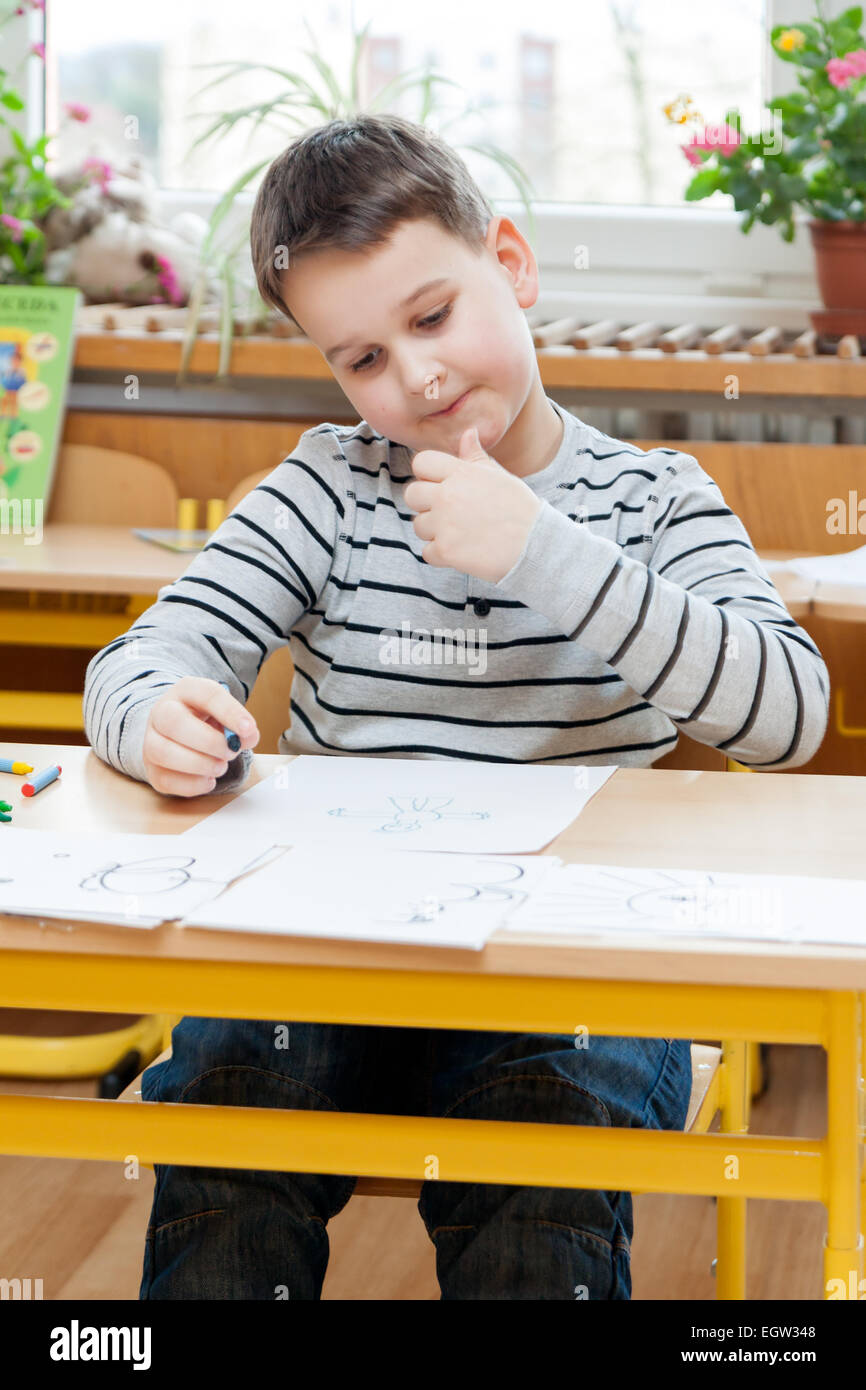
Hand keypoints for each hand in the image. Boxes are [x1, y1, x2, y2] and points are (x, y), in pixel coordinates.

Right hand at [142, 676, 259, 796]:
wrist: (180, 735)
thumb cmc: (207, 723)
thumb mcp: (226, 716)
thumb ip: (242, 726)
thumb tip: (248, 737)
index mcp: (186, 691)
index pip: (206, 694)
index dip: (229, 712)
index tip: (248, 729)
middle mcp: (161, 712)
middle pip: (174, 722)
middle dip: (209, 742)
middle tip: (231, 752)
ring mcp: (150, 741)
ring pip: (163, 753)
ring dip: (200, 764)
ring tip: (220, 766)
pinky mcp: (151, 770)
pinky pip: (166, 779)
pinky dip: (193, 784)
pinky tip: (208, 779)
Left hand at [404, 426, 542, 582]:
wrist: (536, 545)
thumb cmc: (519, 509)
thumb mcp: (499, 476)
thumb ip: (475, 457)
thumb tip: (467, 432)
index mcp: (461, 472)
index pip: (421, 462)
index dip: (427, 474)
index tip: (441, 485)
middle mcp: (448, 495)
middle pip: (411, 494)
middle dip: (425, 504)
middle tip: (449, 512)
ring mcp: (444, 524)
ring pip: (418, 525)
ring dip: (434, 531)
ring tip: (461, 532)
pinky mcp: (446, 551)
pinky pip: (427, 552)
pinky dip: (442, 555)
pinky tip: (463, 550)